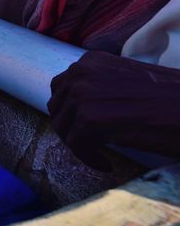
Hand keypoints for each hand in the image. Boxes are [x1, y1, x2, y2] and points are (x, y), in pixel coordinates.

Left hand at [48, 51, 179, 169]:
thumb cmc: (169, 98)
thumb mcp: (126, 81)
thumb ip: (99, 87)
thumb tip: (78, 109)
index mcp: (90, 61)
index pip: (61, 88)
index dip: (70, 112)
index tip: (86, 128)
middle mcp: (81, 73)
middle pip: (57, 108)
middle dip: (71, 129)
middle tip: (91, 144)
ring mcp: (82, 94)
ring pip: (62, 128)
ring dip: (80, 145)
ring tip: (101, 154)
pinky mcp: (90, 119)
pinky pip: (76, 145)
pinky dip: (89, 158)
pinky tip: (106, 164)